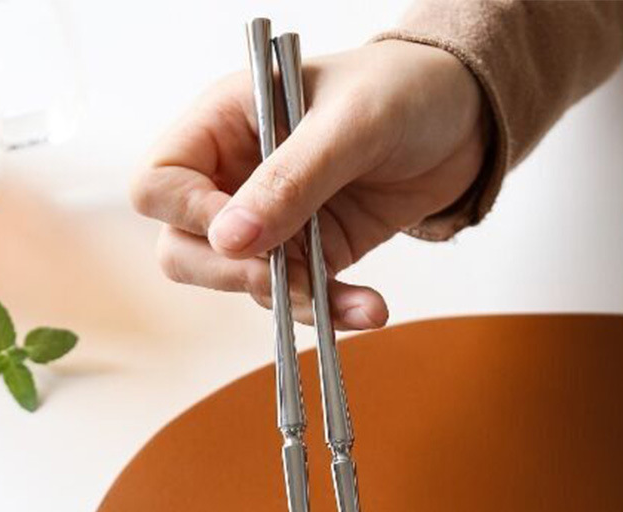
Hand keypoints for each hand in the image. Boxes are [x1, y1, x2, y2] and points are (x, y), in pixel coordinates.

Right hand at [132, 40, 488, 329]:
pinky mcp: (308, 252)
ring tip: (359, 302)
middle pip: (183, 248)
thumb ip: (290, 180)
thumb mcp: (350, 124)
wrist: (463, 121)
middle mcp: (236, 178)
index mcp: (223, 125)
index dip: (188, 218)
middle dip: (232, 274)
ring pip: (242, 283)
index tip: (240, 233)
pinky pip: (297, 296)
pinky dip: (329, 309)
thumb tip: (229, 241)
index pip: (158, 184)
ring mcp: (271, 222)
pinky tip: (367, 308)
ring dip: (294, 300)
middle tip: (286, 273)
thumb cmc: (404, 90)